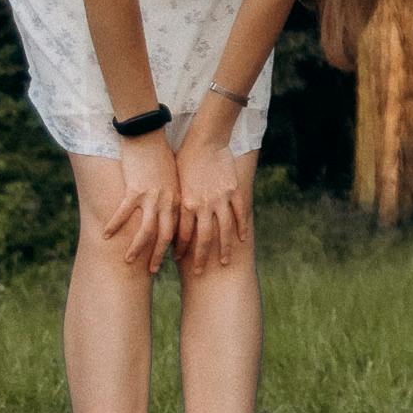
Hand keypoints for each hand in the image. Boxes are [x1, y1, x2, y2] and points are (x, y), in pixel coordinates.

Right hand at [102, 138, 180, 276]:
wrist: (149, 133)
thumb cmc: (161, 153)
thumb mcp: (173, 176)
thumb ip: (171, 194)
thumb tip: (167, 209)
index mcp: (179, 199)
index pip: (180, 230)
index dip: (177, 247)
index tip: (173, 260)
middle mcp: (167, 201)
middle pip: (165, 236)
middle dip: (159, 256)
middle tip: (152, 272)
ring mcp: (151, 196)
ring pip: (146, 230)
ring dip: (137, 248)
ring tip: (128, 261)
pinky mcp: (135, 189)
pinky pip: (124, 213)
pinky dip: (115, 225)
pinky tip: (106, 235)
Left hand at [173, 130, 250, 276]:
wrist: (205, 139)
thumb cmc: (184, 158)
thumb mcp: (175, 182)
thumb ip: (177, 202)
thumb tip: (170, 219)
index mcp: (186, 203)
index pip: (182, 234)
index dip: (180, 249)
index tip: (177, 261)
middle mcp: (203, 205)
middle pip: (203, 238)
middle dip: (200, 257)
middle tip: (198, 272)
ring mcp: (220, 199)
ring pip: (223, 230)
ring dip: (224, 249)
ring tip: (224, 262)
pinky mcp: (233, 191)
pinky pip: (239, 213)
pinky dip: (241, 227)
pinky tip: (241, 239)